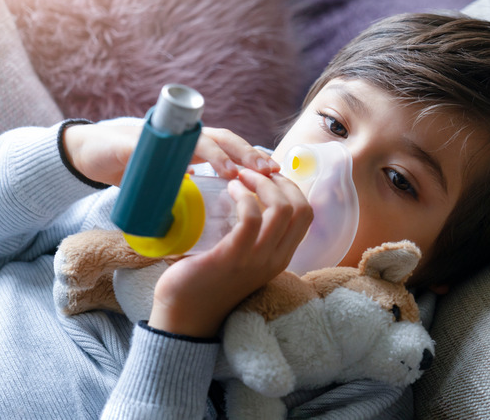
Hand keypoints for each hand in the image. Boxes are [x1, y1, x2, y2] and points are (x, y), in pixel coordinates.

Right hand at [62, 122, 279, 186]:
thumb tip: (214, 220)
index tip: (277, 174)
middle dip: (248, 154)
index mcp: (193, 147)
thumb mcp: (169, 182)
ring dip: (223, 154)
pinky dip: (180, 157)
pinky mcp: (140, 143)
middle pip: (225, 139)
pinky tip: (195, 170)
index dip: (254, 158)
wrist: (91, 155)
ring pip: (201, 139)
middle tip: (270, 171)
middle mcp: (182, 137)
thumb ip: (190, 190)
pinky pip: (165, 147)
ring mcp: (162, 138)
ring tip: (240, 173)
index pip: (232, 148)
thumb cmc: (134, 169)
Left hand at [148, 169, 312, 337]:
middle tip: (250, 173)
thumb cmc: (206, 281)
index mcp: (280, 258)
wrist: (184, 316)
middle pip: (300, 208)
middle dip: (278, 181)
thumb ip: (248, 235)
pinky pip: (251, 219)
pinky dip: (243, 197)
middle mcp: (275, 260)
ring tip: (240, 178)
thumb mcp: (240, 258)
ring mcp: (257, 260)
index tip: (266, 175)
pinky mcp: (233, 258)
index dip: (290, 187)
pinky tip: (230, 190)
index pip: (305, 214)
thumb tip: (240, 196)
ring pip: (281, 209)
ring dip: (261, 184)